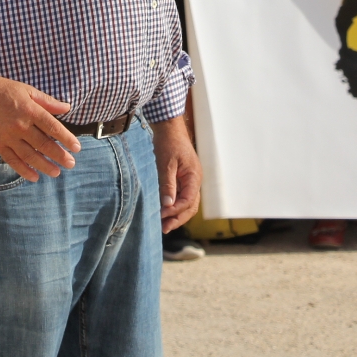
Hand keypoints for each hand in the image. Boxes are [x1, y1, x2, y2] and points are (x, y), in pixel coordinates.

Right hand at [0, 58, 80, 181]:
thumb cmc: (4, 89)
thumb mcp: (28, 90)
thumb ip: (48, 101)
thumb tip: (67, 108)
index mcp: (30, 110)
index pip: (53, 128)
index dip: (67, 139)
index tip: (77, 148)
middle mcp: (20, 125)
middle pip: (44, 144)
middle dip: (59, 156)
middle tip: (70, 164)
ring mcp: (8, 136)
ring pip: (29, 156)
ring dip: (44, 166)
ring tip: (56, 172)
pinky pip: (12, 160)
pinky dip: (23, 170)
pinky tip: (34, 176)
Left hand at [152, 115, 201, 231]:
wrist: (168, 127)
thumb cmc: (168, 143)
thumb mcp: (165, 164)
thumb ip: (167, 185)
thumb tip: (168, 205)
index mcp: (194, 176)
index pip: (188, 201)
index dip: (176, 211)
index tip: (162, 216)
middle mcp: (195, 180)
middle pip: (191, 206)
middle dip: (178, 218)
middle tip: (164, 229)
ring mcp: (190, 180)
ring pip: (187, 203)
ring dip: (177, 214)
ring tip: (164, 225)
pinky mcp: (183, 178)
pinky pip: (182, 196)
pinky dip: (174, 206)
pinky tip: (164, 211)